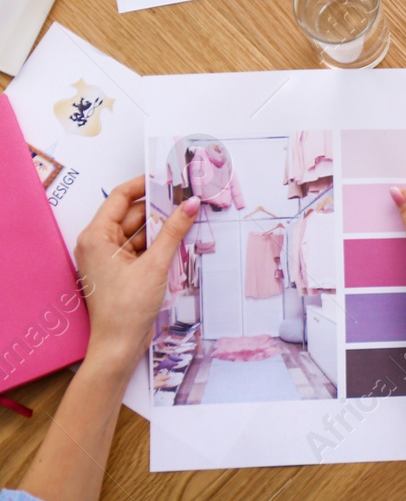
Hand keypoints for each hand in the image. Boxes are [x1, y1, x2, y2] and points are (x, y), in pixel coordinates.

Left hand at [76, 179, 198, 373]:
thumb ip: (174, 230)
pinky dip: (159, 242)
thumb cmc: (127, 307)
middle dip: (160, 206)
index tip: (170, 178)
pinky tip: (180, 238)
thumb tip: (191, 203)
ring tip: (189, 216)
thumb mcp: (155, 264)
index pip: (120, 197)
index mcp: (96, 237)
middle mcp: (99, 244)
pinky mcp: (120, 270)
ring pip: (139, 231)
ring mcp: (109, 258)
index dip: (145, 184)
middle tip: (189, 198)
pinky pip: (141, 247)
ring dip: (162, 226)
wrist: (119, 345)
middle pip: (132, 214)